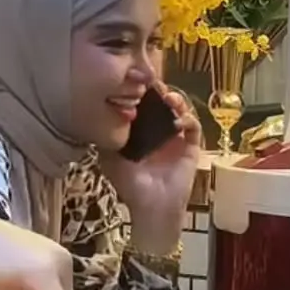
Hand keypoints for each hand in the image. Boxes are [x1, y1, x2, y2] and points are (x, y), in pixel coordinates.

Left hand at [101, 85, 201, 252]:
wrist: (151, 207)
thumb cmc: (130, 185)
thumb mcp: (110, 159)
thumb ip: (105, 138)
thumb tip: (95, 115)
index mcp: (142, 131)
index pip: (143, 105)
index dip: (141, 92)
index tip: (136, 82)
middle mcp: (160, 131)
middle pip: (163, 102)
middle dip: (160, 91)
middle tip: (153, 85)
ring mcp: (177, 137)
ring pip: (180, 110)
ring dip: (176, 100)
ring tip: (168, 98)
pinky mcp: (191, 146)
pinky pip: (194, 127)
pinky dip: (188, 119)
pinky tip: (178, 120)